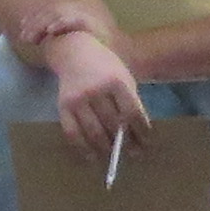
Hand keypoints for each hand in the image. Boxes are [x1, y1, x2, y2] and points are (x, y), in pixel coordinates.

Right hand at [43, 33, 150, 152]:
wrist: (75, 53)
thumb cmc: (105, 68)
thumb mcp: (123, 79)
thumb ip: (130, 102)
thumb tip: (138, 134)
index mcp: (116, 81)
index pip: (131, 112)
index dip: (141, 130)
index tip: (147, 142)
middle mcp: (96, 90)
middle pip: (113, 124)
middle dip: (126, 142)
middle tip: (133, 154)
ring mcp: (78, 99)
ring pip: (94, 132)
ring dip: (106, 148)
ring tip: (115, 155)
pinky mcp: (63, 107)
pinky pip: (72, 133)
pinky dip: (82, 148)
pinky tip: (92, 157)